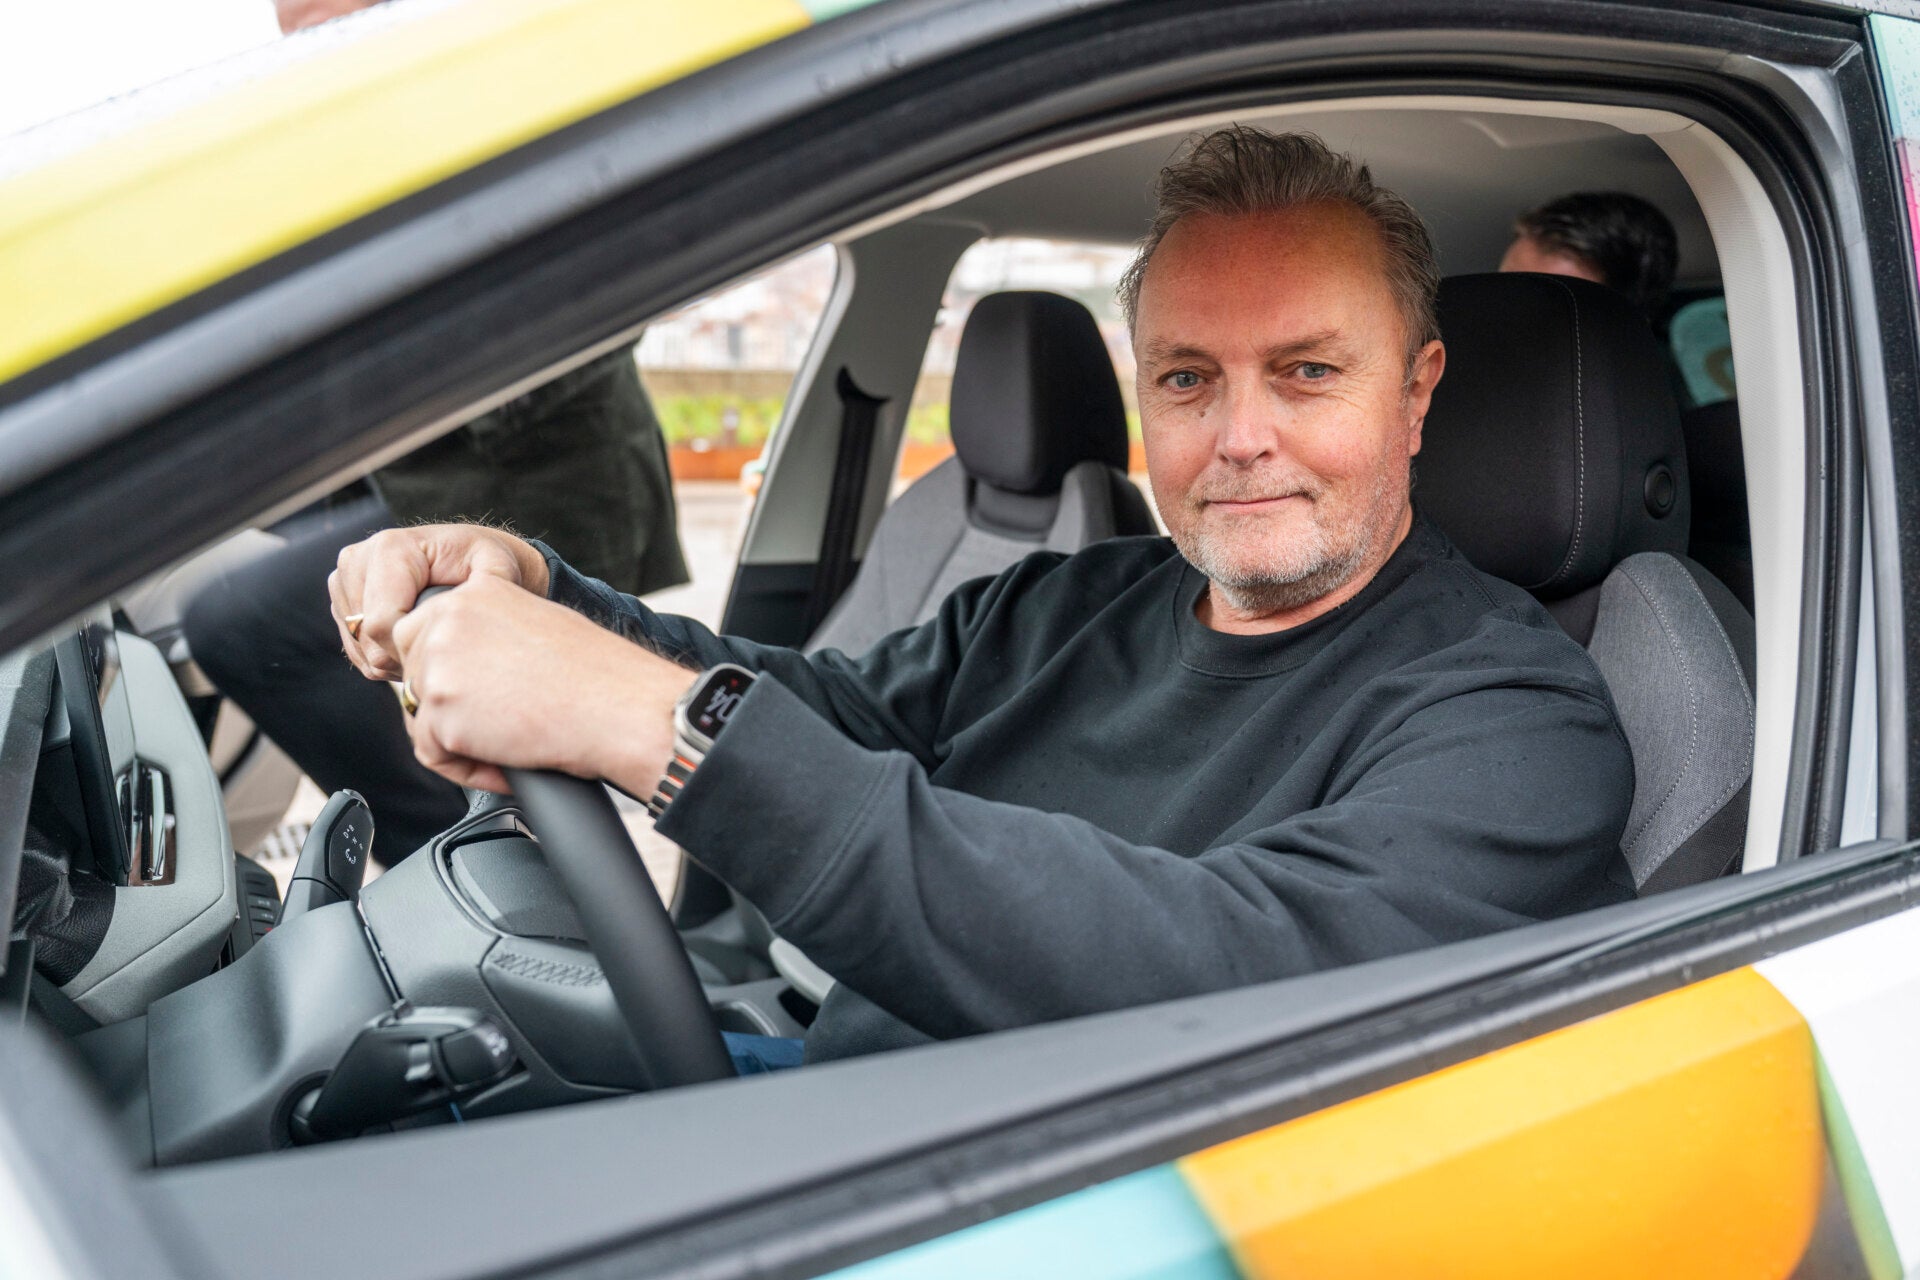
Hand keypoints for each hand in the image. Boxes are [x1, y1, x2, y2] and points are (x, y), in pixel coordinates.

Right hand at [329, 523, 549, 680]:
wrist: (466, 560)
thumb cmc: (483, 564)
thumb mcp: (497, 566)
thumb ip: (489, 584)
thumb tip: (459, 610)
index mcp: (390, 548)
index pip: (382, 623)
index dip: (414, 648)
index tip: (446, 647)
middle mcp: (356, 560)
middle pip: (368, 639)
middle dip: (406, 655)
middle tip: (444, 648)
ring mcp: (343, 582)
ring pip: (361, 650)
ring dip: (397, 660)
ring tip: (431, 641)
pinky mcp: (341, 603)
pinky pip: (357, 653)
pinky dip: (386, 660)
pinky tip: (413, 643)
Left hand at [388, 575, 696, 795]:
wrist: (620, 707)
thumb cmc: (597, 675)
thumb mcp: (535, 625)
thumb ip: (487, 633)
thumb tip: (461, 667)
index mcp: (475, 591)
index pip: (424, 633)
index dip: (452, 672)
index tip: (485, 694)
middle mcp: (448, 618)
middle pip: (412, 673)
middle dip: (443, 705)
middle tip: (493, 724)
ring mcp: (440, 662)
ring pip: (420, 715)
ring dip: (456, 739)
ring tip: (508, 744)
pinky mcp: (442, 710)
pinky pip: (433, 754)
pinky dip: (466, 768)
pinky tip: (506, 763)